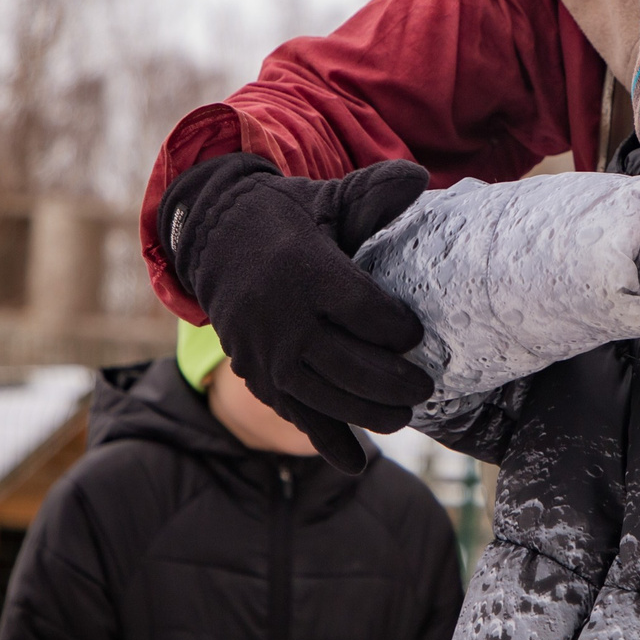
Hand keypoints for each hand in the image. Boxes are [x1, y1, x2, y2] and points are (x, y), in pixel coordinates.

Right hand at [159, 154, 433, 471]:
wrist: (214, 238)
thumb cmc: (286, 219)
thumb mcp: (328, 200)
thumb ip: (374, 193)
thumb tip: (421, 178)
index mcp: (306, 270)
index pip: (365, 311)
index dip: (398, 328)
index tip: (417, 333)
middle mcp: (281, 316)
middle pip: (349, 363)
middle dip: (394, 380)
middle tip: (424, 384)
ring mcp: (265, 351)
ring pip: (324, 395)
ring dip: (367, 413)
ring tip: (403, 414)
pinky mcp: (255, 373)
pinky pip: (293, 413)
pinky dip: (325, 440)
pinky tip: (354, 461)